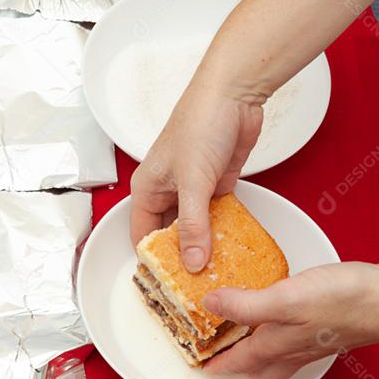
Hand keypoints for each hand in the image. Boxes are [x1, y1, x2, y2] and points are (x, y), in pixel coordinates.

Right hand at [129, 75, 264, 271]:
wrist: (235, 93)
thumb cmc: (201, 124)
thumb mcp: (193, 181)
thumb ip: (194, 225)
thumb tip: (193, 262)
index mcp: (148, 188)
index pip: (143, 234)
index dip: (154, 260)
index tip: (169, 285)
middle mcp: (167, 191)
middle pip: (170, 234)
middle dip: (183, 256)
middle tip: (197, 283)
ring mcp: (193, 189)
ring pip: (195, 227)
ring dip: (206, 244)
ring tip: (217, 271)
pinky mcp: (217, 185)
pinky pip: (217, 216)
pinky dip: (223, 230)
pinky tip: (232, 248)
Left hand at [201, 262, 378, 378]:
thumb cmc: (346, 301)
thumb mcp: (284, 299)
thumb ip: (245, 305)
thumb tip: (211, 305)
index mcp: (279, 346)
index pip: (239, 361)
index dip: (217, 363)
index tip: (201, 367)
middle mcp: (296, 348)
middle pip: (262, 368)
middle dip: (241, 366)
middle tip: (223, 355)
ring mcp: (316, 339)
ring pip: (281, 355)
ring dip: (262, 350)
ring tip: (248, 335)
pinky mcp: (332, 324)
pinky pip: (299, 337)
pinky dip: (285, 331)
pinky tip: (286, 313)